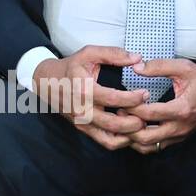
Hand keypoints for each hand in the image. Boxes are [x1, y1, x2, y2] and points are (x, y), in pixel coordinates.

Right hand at [31, 45, 149, 150]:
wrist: (47, 82)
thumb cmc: (70, 67)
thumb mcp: (89, 54)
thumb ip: (113, 54)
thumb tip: (137, 58)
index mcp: (84, 89)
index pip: (113, 99)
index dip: (133, 98)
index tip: (146, 94)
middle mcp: (82, 109)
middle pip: (115, 123)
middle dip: (136, 120)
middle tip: (148, 111)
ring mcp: (83, 122)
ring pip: (112, 138)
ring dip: (131, 134)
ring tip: (142, 122)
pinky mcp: (84, 129)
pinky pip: (106, 142)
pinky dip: (122, 141)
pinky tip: (131, 130)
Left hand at [117, 59, 195, 153]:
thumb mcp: (183, 67)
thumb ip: (159, 66)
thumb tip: (136, 67)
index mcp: (182, 109)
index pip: (149, 114)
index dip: (130, 107)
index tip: (119, 98)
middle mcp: (180, 127)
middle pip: (146, 137)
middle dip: (127, 126)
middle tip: (117, 113)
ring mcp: (180, 136)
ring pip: (149, 146)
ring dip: (132, 137)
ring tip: (122, 122)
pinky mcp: (179, 139)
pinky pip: (156, 147)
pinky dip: (141, 141)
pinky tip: (132, 128)